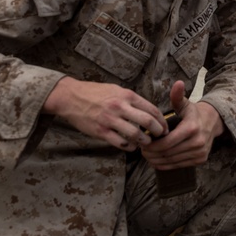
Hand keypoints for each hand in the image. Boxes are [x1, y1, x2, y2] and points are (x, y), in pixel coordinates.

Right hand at [42, 76, 166, 151]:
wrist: (70, 97)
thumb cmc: (95, 92)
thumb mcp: (116, 89)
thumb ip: (132, 99)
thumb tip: (148, 110)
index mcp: (127, 95)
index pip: (152, 109)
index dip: (162, 120)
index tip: (165, 127)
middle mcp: (120, 106)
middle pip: (148, 122)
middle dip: (158, 132)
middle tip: (160, 137)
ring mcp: (110, 120)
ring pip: (135, 135)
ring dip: (144, 142)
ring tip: (146, 143)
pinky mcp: (100, 131)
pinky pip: (120, 142)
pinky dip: (129, 147)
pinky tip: (131, 146)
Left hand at [140, 80, 225, 169]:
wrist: (212, 122)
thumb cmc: (193, 113)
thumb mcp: (184, 103)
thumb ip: (177, 95)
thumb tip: (178, 83)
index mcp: (191, 128)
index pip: (166, 143)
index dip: (152, 145)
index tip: (143, 143)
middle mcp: (198, 142)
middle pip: (168, 153)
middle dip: (152, 154)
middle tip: (142, 151)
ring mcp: (200, 152)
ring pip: (172, 161)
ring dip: (157, 160)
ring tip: (148, 155)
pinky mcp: (200, 159)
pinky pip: (179, 165)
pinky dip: (166, 165)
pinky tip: (157, 160)